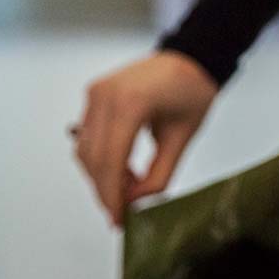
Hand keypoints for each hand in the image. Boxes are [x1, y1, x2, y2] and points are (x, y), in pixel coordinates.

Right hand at [74, 50, 217, 226]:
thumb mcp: (183, 137)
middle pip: (93, 158)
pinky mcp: (94, 95)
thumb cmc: (193, 92)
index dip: (112, 193)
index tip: (119, 218)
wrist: (190, 59)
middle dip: (105, 190)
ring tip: (131, 189)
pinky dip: (102, 158)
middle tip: (122, 213)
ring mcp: (96, 94)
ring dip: (103, 176)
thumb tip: (138, 202)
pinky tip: (125, 170)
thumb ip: (160, 173)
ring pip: (85, 149)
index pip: (111, 159)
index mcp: (131, 104)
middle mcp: (106, 96)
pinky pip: (88, 136)